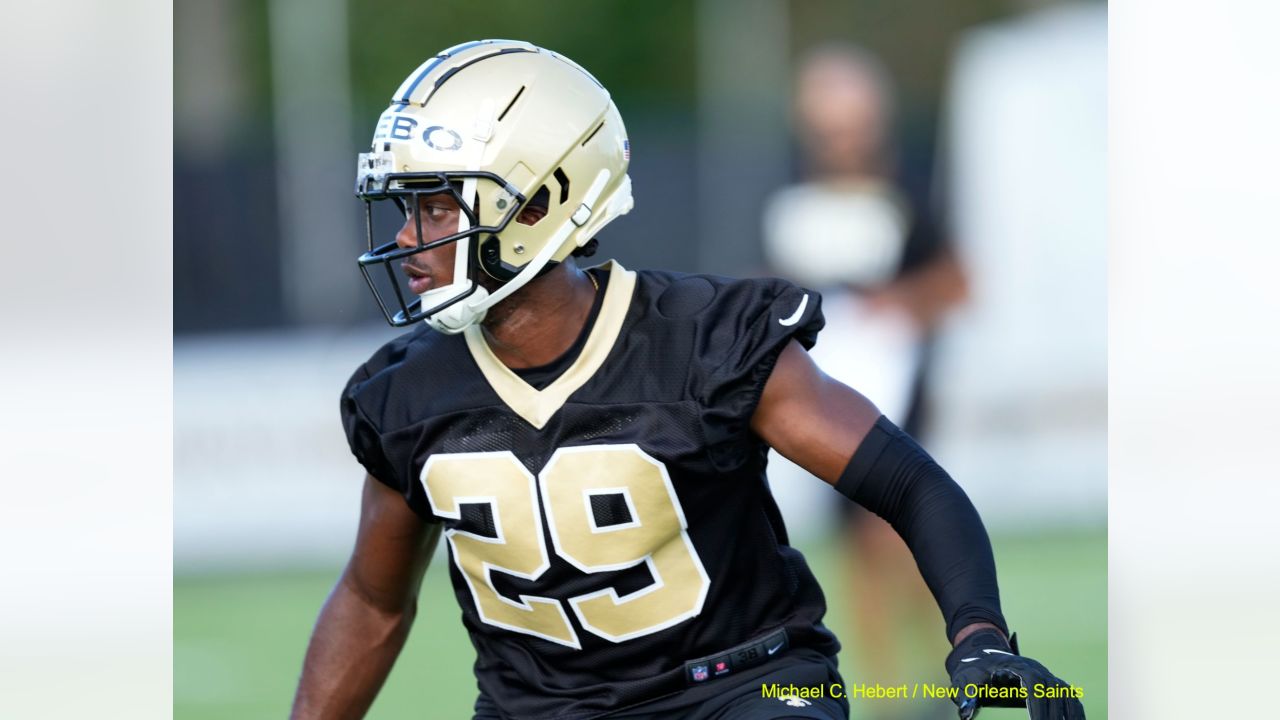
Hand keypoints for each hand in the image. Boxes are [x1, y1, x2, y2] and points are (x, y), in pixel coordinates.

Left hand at [945, 630, 1084, 719]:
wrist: (982, 656)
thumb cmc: (973, 671)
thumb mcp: (964, 680)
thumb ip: (966, 695)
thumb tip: (966, 715)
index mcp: (1016, 666)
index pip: (1033, 685)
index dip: (1038, 706)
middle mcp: (1036, 668)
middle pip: (1053, 690)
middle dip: (1054, 715)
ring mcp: (1045, 675)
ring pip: (1065, 694)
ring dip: (1070, 714)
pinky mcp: (1051, 683)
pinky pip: (1069, 697)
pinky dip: (1075, 711)